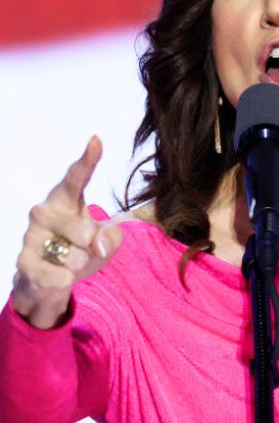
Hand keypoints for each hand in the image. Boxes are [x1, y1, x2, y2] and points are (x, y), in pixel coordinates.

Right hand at [11, 136, 123, 328]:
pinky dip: (66, 280)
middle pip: (81, 228)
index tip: (96, 141)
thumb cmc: (80, 249)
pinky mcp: (23, 262)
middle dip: (92, 244)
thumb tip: (97, 244)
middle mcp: (43, 212)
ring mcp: (30, 236)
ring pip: (73, 255)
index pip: (76, 178)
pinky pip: (58, 275)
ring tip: (69, 261)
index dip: (87, 161)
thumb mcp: (106, 241)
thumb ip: (111, 237)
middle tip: (86, 246)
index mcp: (65, 200)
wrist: (51, 280)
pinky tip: (60, 276)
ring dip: (80, 264)